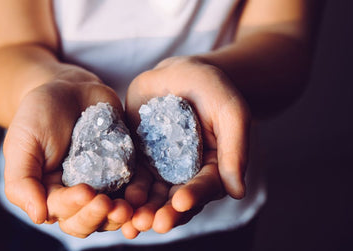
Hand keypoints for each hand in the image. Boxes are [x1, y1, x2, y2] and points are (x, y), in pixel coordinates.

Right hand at [3, 72, 131, 237]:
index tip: (84, 192)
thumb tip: (37, 216)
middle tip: (109, 204)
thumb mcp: (23, 143)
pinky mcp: (124, 170)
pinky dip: (139, 195)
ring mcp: (103, 184)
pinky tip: (142, 193)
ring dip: (120, 214)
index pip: (61, 212)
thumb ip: (22, 181)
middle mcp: (77, 195)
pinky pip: (134, 189)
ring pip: (112, 212)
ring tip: (129, 206)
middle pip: (88, 221)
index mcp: (50, 194)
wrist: (70, 89)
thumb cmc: (39, 114)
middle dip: (98, 216)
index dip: (73, 207)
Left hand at [121, 56, 249, 237]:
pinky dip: (125, 192)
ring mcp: (162, 169)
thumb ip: (235, 149)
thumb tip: (237, 192)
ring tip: (132, 221)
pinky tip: (115, 202)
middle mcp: (188, 174)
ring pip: (152, 196)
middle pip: (177, 200)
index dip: (194, 196)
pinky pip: (132, 179)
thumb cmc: (211, 88)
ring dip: (142, 210)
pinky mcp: (140, 160)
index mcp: (214, 168)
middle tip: (153, 223)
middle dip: (165, 213)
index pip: (206, 187)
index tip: (181, 202)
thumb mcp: (230, 112)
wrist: (178, 73)